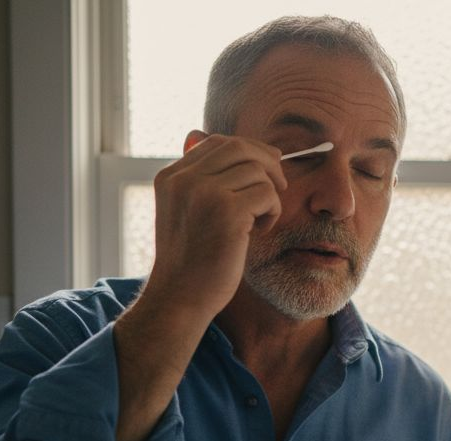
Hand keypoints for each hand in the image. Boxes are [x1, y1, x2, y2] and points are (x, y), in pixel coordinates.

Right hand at [145, 131, 289, 323]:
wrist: (181, 297)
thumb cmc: (191, 258)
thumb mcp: (186, 211)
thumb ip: (197, 178)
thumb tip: (199, 133)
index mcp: (171, 177)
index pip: (215, 142)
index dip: (248, 150)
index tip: (265, 168)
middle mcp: (183, 179)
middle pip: (239, 147)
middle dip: (267, 163)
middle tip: (279, 187)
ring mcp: (204, 192)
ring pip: (257, 170)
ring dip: (269, 195)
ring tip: (259, 221)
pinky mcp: (227, 211)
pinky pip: (267, 193)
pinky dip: (272, 211)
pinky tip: (259, 230)